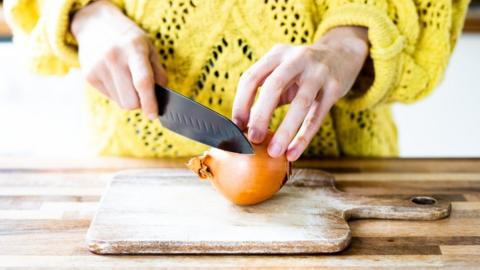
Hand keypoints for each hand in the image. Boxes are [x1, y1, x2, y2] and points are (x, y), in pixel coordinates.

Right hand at [71, 0, 166, 118]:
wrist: (96, 24)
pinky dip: (117, 93)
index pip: (143, 81)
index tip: (154, 115)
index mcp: (133, 49)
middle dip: (140, 103)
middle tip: (143, 93)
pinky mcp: (88, 76)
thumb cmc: (129, 39)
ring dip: (128, 97)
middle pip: (130, 101)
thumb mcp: (149, 48)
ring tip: (127, 79)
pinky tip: (116, 77)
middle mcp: (114, 57)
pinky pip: (110, 97)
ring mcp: (98, 67)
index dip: (150, 102)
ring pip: (120, 102)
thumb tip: (161, 97)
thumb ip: (158, 73)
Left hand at [232, 26, 368, 160]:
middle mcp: (297, 58)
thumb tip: (244, 126)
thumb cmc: (303, 71)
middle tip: (253, 139)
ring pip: (300, 103)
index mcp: (277, 54)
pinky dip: (303, 137)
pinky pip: (317, 116)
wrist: (343, 53)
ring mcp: (319, 72)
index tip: (237, 126)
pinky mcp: (335, 87)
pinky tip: (293, 153)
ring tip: (274, 152)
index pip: (252, 77)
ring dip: (285, 130)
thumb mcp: (283, 73)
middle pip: (274, 86)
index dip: (241, 103)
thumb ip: (265, 95)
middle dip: (261, 115)